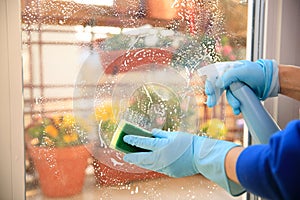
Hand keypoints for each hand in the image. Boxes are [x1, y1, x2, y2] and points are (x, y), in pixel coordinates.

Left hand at [123, 129, 243, 194]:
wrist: (202, 156)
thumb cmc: (189, 143)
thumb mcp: (174, 135)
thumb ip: (161, 134)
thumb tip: (151, 133)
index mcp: (161, 145)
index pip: (142, 142)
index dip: (132, 140)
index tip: (125, 138)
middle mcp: (160, 157)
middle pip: (141, 157)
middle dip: (132, 156)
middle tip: (125, 155)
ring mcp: (164, 166)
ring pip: (148, 165)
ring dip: (140, 162)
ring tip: (134, 160)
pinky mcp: (169, 172)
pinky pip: (157, 168)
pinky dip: (151, 165)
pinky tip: (148, 163)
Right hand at [205, 59, 278, 113]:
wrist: (272, 81)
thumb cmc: (259, 72)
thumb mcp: (244, 71)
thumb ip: (229, 76)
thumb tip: (218, 84)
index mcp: (228, 69)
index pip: (214, 75)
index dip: (210, 83)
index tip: (209, 92)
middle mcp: (229, 77)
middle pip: (217, 86)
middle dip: (214, 96)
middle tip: (211, 104)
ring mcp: (234, 86)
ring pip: (227, 96)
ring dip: (231, 102)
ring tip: (237, 107)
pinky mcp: (240, 94)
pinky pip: (234, 100)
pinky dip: (235, 106)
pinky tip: (238, 110)